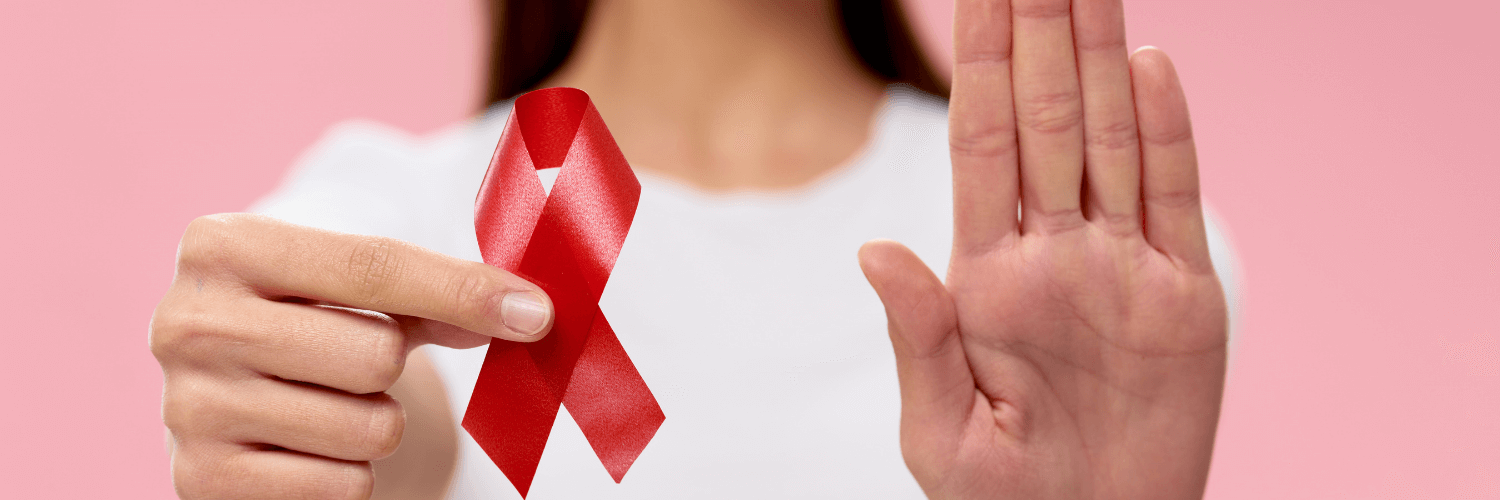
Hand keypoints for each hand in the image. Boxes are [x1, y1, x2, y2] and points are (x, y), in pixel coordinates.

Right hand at [149, 214, 552, 498]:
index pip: (372, 264)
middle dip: (393, 367)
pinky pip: (342, 487)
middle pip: (376, 354)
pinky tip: (310, 449)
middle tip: (359, 365)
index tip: (533, 313)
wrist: (229, 396)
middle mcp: (189, 322)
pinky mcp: (203, 480)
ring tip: (331, 406)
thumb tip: (526, 313)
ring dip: (375, 425)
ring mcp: (189, 406)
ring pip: (366, 428)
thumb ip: (435, 290)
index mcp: (223, 246)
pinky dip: (350, 476)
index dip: (463, 291)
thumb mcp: (354, 289)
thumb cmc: (308, 324)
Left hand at [858, 0, 1227, 497]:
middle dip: (1039, 40)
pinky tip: (1150, 68)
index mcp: (985, 276)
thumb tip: (873, 249)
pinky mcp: (1183, 299)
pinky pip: (1173, 199)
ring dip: (1098, 61)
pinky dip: (1164, 133)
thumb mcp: (941, 431)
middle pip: (1046, 124)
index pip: (980, 147)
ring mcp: (1120, 268)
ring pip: (1108, 142)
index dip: (979, 69)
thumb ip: (919, 335)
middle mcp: (1053, 254)